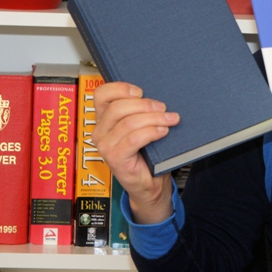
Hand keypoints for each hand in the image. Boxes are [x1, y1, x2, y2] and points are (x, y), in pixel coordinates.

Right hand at [92, 81, 179, 223]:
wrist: (150, 182)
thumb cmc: (147, 152)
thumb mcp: (142, 126)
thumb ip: (141, 110)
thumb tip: (158, 95)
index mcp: (104, 119)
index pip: (101, 95)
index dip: (120, 88)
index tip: (140, 91)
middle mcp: (100, 132)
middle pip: (118, 107)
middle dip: (144, 105)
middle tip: (163, 108)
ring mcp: (105, 146)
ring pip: (128, 123)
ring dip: (154, 118)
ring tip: (170, 119)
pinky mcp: (115, 159)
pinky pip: (134, 139)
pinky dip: (151, 132)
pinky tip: (163, 132)